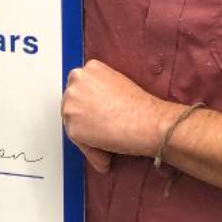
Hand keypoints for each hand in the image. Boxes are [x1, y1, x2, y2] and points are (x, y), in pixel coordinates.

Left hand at [61, 59, 177, 172]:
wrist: (151, 123)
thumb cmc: (141, 107)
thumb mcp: (117, 83)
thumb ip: (99, 88)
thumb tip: (90, 103)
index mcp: (89, 69)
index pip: (79, 89)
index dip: (88, 104)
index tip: (96, 113)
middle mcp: (75, 83)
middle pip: (72, 105)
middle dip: (85, 118)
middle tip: (104, 128)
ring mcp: (71, 105)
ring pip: (73, 123)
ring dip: (87, 135)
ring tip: (109, 140)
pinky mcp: (72, 127)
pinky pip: (78, 142)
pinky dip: (91, 149)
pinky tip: (106, 151)